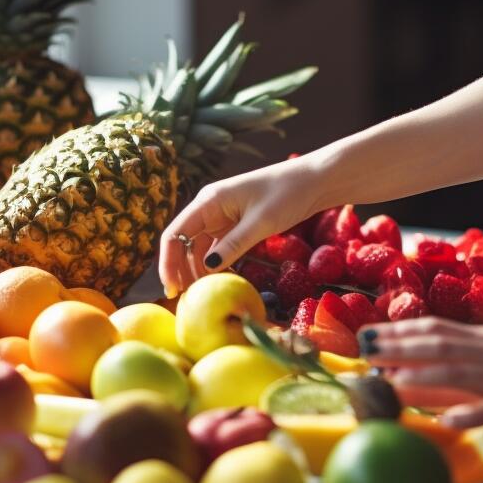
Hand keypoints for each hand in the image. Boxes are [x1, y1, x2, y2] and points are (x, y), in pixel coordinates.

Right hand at [158, 157, 326, 297]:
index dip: (168, 263)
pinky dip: (217, 266)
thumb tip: (206, 268)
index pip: (173, 234)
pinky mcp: (235, 225)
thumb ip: (233, 244)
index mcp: (208, 201)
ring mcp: (221, 217)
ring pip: (200, 249)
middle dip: (182, 271)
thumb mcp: (260, 222)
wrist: (314, 180)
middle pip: (183, 244)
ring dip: (199, 272)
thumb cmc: (288, 193)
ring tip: (204, 297)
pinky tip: (222, 283)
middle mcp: (209, 208)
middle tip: (188, 301)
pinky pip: (218, 249)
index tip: (172, 289)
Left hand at [361, 317, 482, 427]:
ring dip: (421, 375)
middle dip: (399, 345)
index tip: (372, 331)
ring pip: (459, 373)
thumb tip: (440, 355)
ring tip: (389, 380)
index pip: (440, 327)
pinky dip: (467, 413)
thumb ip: (480, 351)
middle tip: (364, 348)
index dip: (403, 329)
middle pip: (440, 344)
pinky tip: (444, 419)